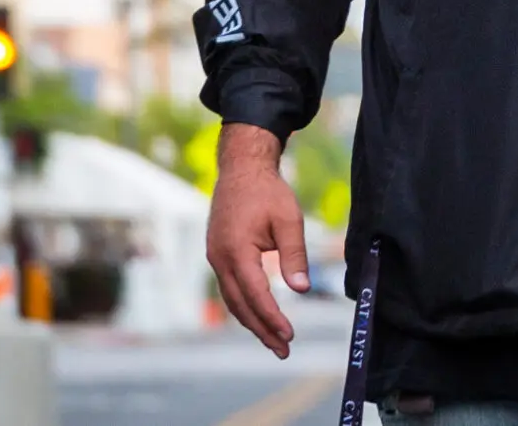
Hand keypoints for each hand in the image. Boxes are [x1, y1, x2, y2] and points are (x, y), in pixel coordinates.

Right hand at [205, 122, 310, 357]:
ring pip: (232, 300)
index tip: (289, 335)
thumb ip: (294, 254)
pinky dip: (245, 306)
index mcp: (236, 250)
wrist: (241, 168)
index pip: (256, 294)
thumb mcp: (288, 219)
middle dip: (262, 329)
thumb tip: (302, 289)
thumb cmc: (268, 191)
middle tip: (283, 350)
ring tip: (274, 341)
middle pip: (240, 305)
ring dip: (252, 322)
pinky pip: (230, 288)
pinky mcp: (218, 255)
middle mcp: (220, 258)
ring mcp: (215, 257)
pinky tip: (259, 316)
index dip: (272, 318)